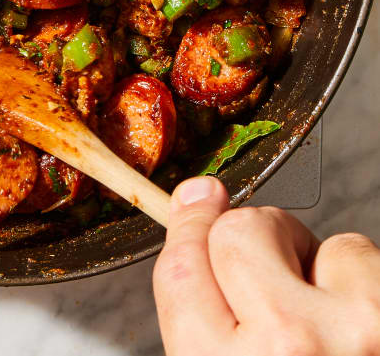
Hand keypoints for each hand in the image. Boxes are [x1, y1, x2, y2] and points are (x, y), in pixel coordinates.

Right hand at [153, 176, 379, 354]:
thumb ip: (205, 318)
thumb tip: (198, 207)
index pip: (181, 270)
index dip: (189, 228)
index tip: (198, 202)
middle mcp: (277, 349)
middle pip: (238, 232)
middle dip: (259, 239)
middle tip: (283, 279)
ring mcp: (344, 333)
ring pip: (303, 235)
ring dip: (320, 268)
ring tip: (337, 327)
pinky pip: (357, 252)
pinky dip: (364, 282)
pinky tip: (367, 330)